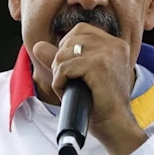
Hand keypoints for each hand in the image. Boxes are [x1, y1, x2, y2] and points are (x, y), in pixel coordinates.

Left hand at [33, 23, 146, 154]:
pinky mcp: (98, 65)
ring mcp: (108, 53)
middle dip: (60, 59)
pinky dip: (59, 81)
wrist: (115, 125)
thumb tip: (37, 46)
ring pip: (65, 52)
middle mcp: (114, 45)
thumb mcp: (80, 76)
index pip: (81, 29)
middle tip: (65, 79)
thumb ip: (60, 58)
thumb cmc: (101, 104)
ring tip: (66, 87)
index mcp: (116, 44)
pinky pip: (65, 67)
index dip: (67, 45)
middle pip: (71, 38)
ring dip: (58, 72)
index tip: (69, 66)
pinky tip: (65, 92)